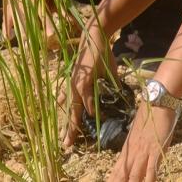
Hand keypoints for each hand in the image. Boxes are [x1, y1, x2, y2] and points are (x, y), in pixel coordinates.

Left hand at [62, 20, 116, 147]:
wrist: (95, 36)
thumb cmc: (99, 54)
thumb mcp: (101, 74)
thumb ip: (105, 86)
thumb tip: (115, 94)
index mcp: (76, 86)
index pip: (72, 108)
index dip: (71, 122)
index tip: (69, 137)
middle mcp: (73, 87)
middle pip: (70, 112)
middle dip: (69, 129)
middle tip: (66, 145)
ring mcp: (76, 83)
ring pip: (73, 108)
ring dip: (73, 124)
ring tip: (71, 140)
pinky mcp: (82, 78)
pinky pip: (85, 96)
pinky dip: (88, 106)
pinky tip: (89, 115)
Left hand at [108, 101, 176, 181]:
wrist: (157, 103)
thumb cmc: (149, 116)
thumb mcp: (137, 134)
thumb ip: (134, 147)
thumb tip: (133, 158)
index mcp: (127, 148)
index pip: (117, 170)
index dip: (112, 179)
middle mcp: (132, 152)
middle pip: (122, 175)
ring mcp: (143, 152)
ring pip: (134, 175)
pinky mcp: (155, 150)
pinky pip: (151, 170)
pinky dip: (150, 179)